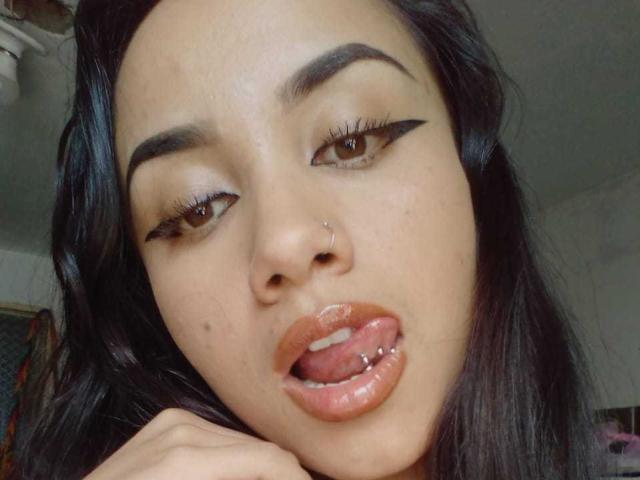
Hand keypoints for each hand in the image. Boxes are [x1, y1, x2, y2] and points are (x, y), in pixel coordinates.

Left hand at [83, 408, 310, 479]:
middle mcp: (183, 428)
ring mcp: (174, 420)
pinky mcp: (170, 420)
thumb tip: (284, 476)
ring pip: (242, 441)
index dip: (297, 477)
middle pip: (259, 448)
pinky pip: (220, 437)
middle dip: (279, 475)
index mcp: (186, 461)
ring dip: (258, 469)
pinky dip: (235, 460)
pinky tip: (237, 476)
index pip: (266, 458)